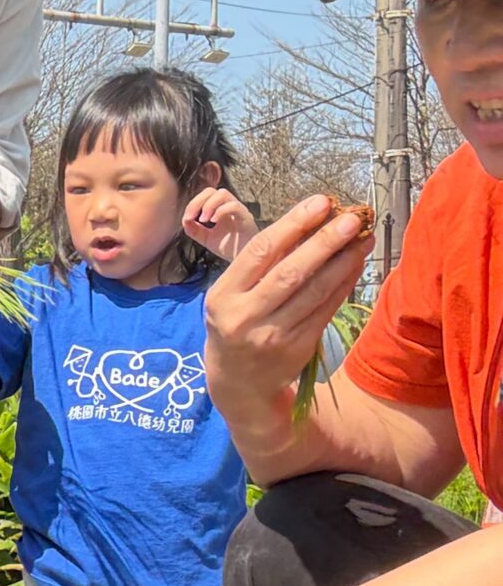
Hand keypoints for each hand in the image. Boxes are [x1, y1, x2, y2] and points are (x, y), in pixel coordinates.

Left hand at [180, 186, 257, 262]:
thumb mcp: (206, 238)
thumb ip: (194, 230)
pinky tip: (213, 222)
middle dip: (198, 201)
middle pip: (213, 190)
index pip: (206, 195)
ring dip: (208, 205)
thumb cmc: (230, 248)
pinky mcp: (246, 218)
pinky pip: (234, 206)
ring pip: (223, 193)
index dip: (193, 203)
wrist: (243, 259)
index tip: (187, 218)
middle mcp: (230, 206)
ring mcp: (239, 211)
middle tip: (192, 217)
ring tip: (203, 220)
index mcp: (220, 209)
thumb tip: (185, 220)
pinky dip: (220, 211)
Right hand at [203, 196, 371, 439]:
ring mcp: (271, 335)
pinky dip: (344, 284)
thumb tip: (308, 224)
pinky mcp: (297, 347)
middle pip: (291, 272)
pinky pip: (325, 309)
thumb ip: (261, 266)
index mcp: (223, 296)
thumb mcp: (232, 296)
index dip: (293, 224)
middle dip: (325, 241)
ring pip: (314, 291)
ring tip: (363, 238)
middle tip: (352, 218)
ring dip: (343, 261)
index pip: (261, 252)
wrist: (237, 382)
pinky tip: (356, 265)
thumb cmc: (236, 325)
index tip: (321, 202)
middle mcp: (245, 316)